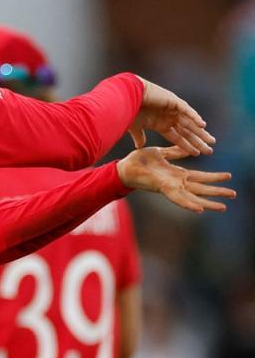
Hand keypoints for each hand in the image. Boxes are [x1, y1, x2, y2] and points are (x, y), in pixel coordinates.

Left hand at [117, 146, 233, 212]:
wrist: (123, 167)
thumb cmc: (139, 161)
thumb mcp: (162, 153)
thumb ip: (175, 152)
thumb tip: (190, 148)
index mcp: (177, 174)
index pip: (200, 177)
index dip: (214, 177)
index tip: (228, 176)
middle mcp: (176, 183)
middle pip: (201, 188)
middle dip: (217, 191)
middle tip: (234, 194)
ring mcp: (170, 187)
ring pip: (194, 196)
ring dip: (209, 202)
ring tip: (224, 206)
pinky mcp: (163, 188)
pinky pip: (178, 198)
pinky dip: (189, 204)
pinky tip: (200, 209)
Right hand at [129, 78, 214, 154]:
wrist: (127, 95)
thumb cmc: (129, 110)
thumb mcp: (136, 127)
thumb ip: (140, 137)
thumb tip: (139, 147)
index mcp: (161, 125)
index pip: (178, 138)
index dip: (187, 146)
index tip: (197, 154)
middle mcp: (170, 118)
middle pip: (188, 132)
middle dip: (198, 141)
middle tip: (210, 150)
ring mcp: (173, 110)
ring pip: (190, 123)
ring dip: (201, 132)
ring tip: (212, 141)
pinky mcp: (174, 101)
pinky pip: (187, 111)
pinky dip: (194, 117)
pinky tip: (202, 125)